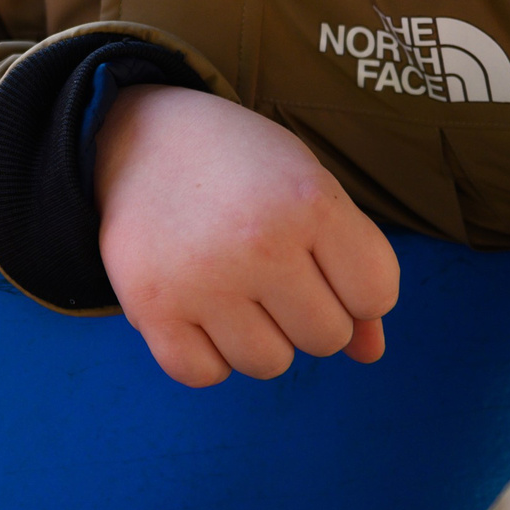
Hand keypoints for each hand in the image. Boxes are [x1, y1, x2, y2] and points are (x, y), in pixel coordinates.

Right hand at [94, 86, 398, 387]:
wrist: (134, 135)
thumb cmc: (238, 166)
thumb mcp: (307, 188)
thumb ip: (352, 265)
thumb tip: (370, 353)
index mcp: (308, 201)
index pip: (375, 293)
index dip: (355, 284)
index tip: (320, 256)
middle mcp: (258, 243)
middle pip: (328, 337)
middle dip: (308, 311)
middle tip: (269, 267)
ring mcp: (202, 280)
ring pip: (270, 364)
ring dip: (258, 336)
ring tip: (230, 284)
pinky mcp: (151, 307)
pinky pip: (204, 374)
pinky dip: (205, 353)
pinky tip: (196, 308)